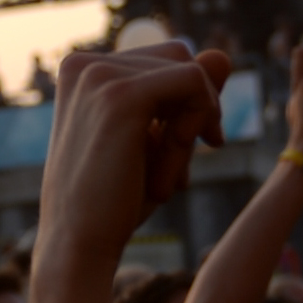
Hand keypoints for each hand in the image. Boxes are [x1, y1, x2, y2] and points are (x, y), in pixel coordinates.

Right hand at [39, 44, 229, 267]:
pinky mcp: (121, 95)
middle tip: (177, 174)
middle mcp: (84, 63)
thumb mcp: (156, 140)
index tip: (181, 153)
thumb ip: (187, 96)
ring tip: (168, 182)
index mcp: (81, 70)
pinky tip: (173, 175)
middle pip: (180, 59)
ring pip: (191, 74)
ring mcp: (99, 76)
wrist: (79, 248)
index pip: (163, 61)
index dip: (185, 103)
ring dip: (192, 129)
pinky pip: (194, 87)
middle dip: (193, 112)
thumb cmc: (114, 200)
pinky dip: (196, 129)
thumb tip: (223, 54)